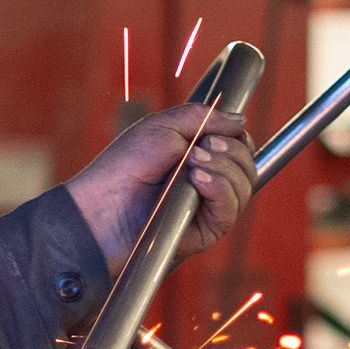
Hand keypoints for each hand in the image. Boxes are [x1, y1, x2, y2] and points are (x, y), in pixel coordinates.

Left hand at [63, 105, 257, 277]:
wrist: (102, 207)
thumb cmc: (124, 168)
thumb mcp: (161, 127)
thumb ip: (202, 118)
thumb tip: (241, 119)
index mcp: (201, 158)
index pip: (241, 147)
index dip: (237, 137)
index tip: (215, 132)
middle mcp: (210, 183)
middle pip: (248, 165)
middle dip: (230, 150)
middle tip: (199, 147)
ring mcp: (210, 207)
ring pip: (244, 185)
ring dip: (222, 168)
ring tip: (192, 163)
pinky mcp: (207, 230)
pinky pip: (231, 208)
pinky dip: (220, 189)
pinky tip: (198, 180)